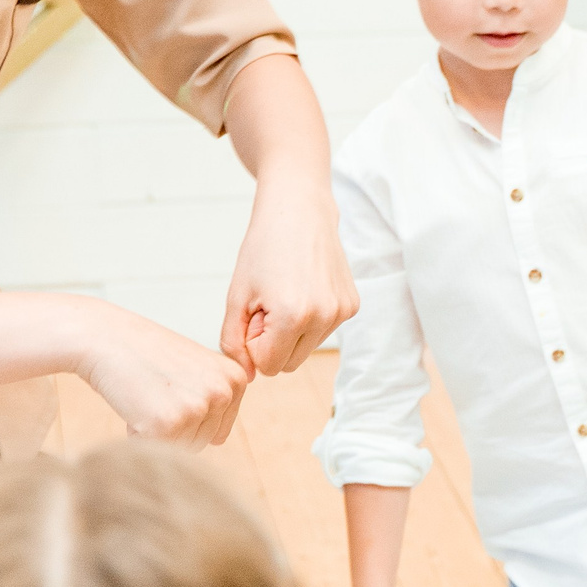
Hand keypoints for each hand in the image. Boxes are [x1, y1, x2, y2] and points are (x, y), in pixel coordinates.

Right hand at [75, 305, 249, 446]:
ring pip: (181, 449)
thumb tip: (218, 441)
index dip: (187, 417)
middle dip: (174, 426)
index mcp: (236, 379)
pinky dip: (137, 434)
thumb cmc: (146, 353)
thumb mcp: (198, 369)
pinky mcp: (168, 425)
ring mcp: (197, 408)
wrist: (105, 337)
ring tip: (146, 395)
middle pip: (201, 442)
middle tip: (155, 391)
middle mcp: (223, 392)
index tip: (172, 388)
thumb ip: (215, 398)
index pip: (218, 430)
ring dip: (157, 431)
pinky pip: (155, 450)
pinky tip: (134, 404)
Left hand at [221, 180, 357, 376]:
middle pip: (288, 364)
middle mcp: (325, 317)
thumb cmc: (262, 248)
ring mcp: (343, 312)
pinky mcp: (352, 305)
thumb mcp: (236, 297)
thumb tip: (251, 376)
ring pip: (306, 350)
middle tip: (267, 303)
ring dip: (291, 332)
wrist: (298, 210)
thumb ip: (234, 343)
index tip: (254, 310)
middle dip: (272, 342)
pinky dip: (309, 319)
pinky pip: (322, 332)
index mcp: (293, 316)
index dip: (253, 342)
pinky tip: (304, 288)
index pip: (267, 366)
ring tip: (285, 292)